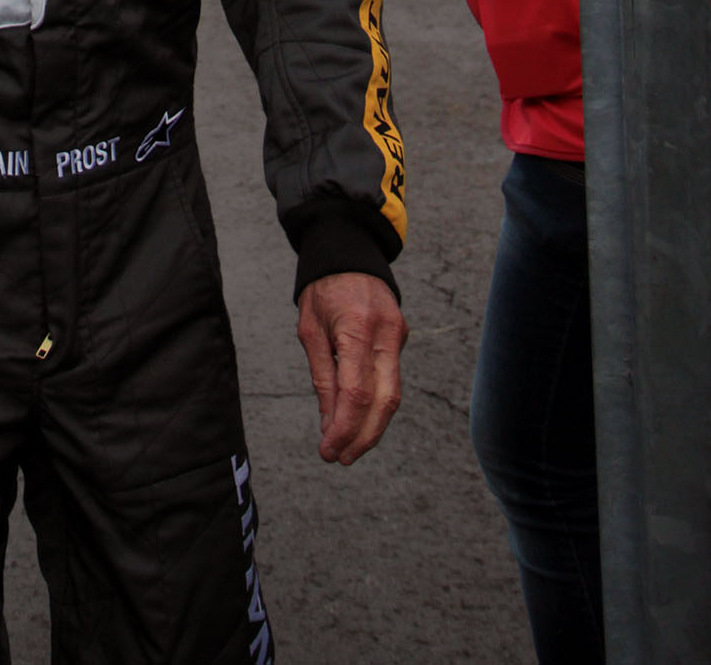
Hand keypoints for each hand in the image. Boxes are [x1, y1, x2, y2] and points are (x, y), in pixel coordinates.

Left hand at [296, 272, 405, 463]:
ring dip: (373, 427)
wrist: (348, 252)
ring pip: (393, 395)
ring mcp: (398, 334)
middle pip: (384, 401)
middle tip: (341, 458)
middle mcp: (385, 332)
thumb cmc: (322, 290)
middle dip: (364, 437)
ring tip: (349, 448)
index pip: (356, 392)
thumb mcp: (310, 330)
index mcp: (358, 327)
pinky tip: (359, 419)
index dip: (344, 428)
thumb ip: (323, 377)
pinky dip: (376, 404)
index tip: (328, 451)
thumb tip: (329, 425)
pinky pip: (391, 378)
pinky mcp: (400, 336)